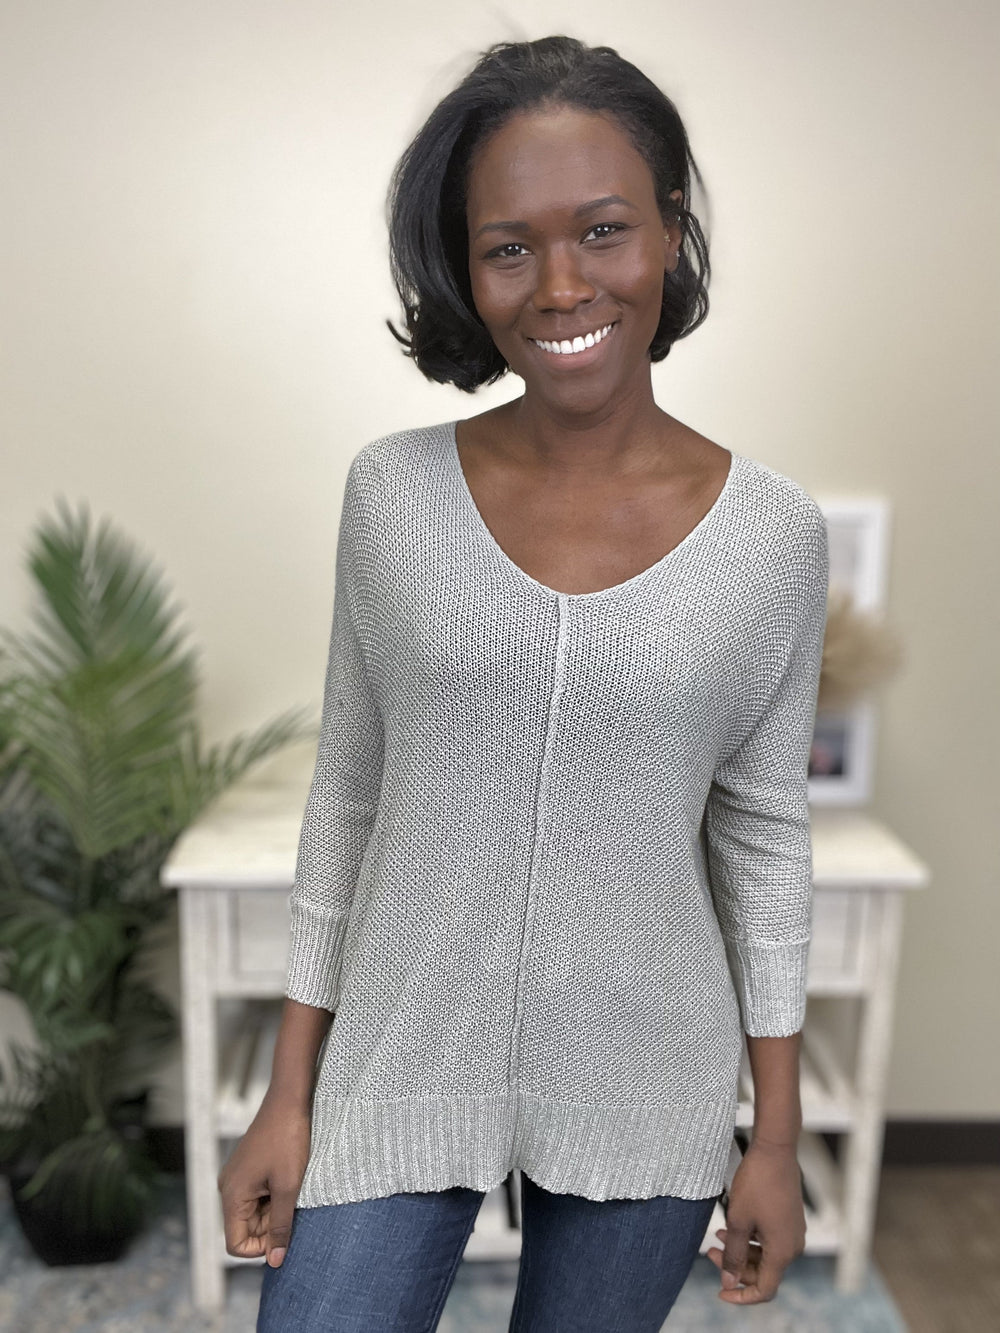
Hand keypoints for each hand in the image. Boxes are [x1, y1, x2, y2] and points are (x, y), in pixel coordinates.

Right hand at [217, 1095, 311, 1268]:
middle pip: (245, 1229)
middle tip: (292, 1204)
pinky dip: (273, 1196)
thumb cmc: (288, 1141)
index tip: (285, 1234)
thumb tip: (276, 1261)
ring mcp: (236, 1178)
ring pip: (253, 1213)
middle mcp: (227, 1188)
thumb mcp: (288, 1187)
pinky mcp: (246, 1169)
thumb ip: (281, 1226)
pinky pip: (256, 1196)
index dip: (261, 1248)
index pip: (236, 1244)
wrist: (288, 1101)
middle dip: (270, 1226)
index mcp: (231, 1195)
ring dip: (274, 1210)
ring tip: (291, 1188)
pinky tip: (287, 1179)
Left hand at [705, 1139, 805, 1302]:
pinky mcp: (789, 1219)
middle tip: (710, 1252)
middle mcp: (793, 1246)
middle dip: (735, 1267)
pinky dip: (750, 1239)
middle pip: (763, 1272)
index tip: (720, 1291)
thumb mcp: (738, 1221)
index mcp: (783, 1252)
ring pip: (765, 1255)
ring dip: (740, 1251)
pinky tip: (731, 1225)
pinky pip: (770, 1240)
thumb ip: (733, 1254)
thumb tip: (729, 1282)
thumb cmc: (756, 1183)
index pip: (764, 1290)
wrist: (775, 1150)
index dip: (742, 1296)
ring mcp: (793, 1232)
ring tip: (716, 1236)